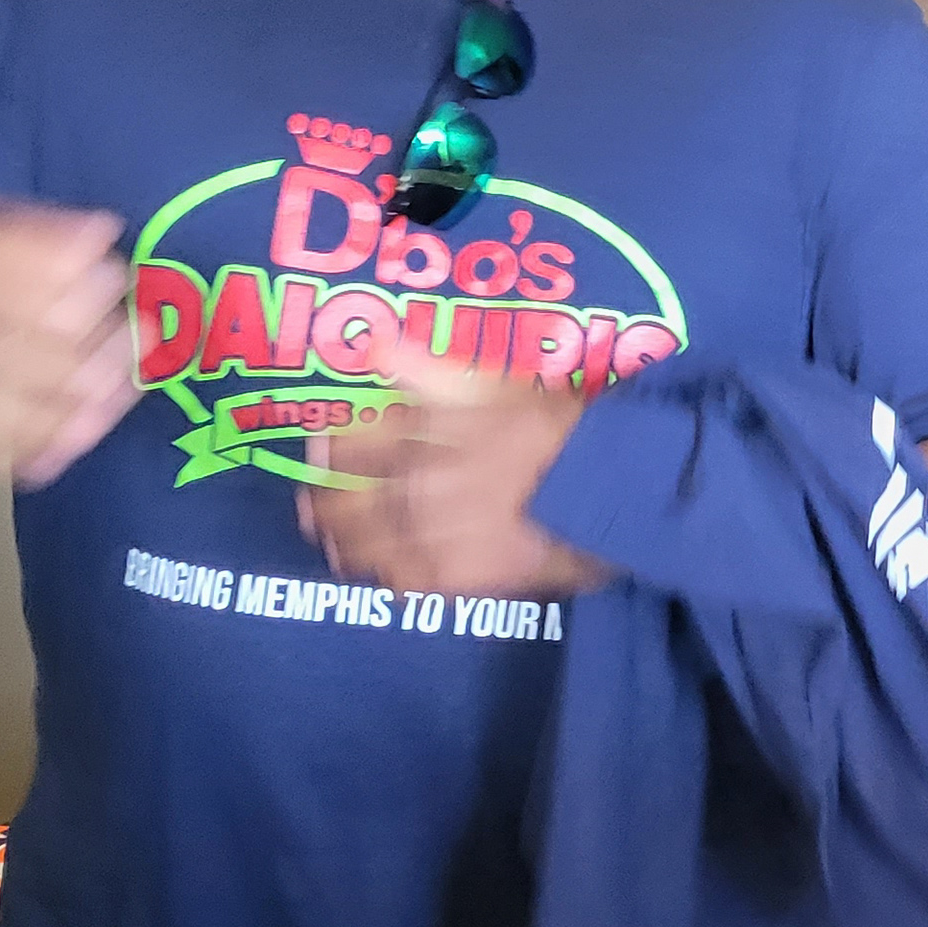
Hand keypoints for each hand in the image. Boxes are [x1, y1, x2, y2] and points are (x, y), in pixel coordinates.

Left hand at [297, 348, 606, 596]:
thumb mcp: (492, 382)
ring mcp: (431, 532)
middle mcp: (413, 483)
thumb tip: (373, 345)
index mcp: (419, 433)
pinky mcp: (455, 575)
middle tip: (315, 508)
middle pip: (345, 500)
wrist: (611, 487)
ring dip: (347, 545)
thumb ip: (426, 368)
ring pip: (366, 545)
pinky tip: (388, 575)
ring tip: (340, 547)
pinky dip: (392, 577)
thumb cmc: (558, 427)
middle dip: (326, 503)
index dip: (328, 449)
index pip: (348, 442)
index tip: (321, 453)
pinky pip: (404, 581)